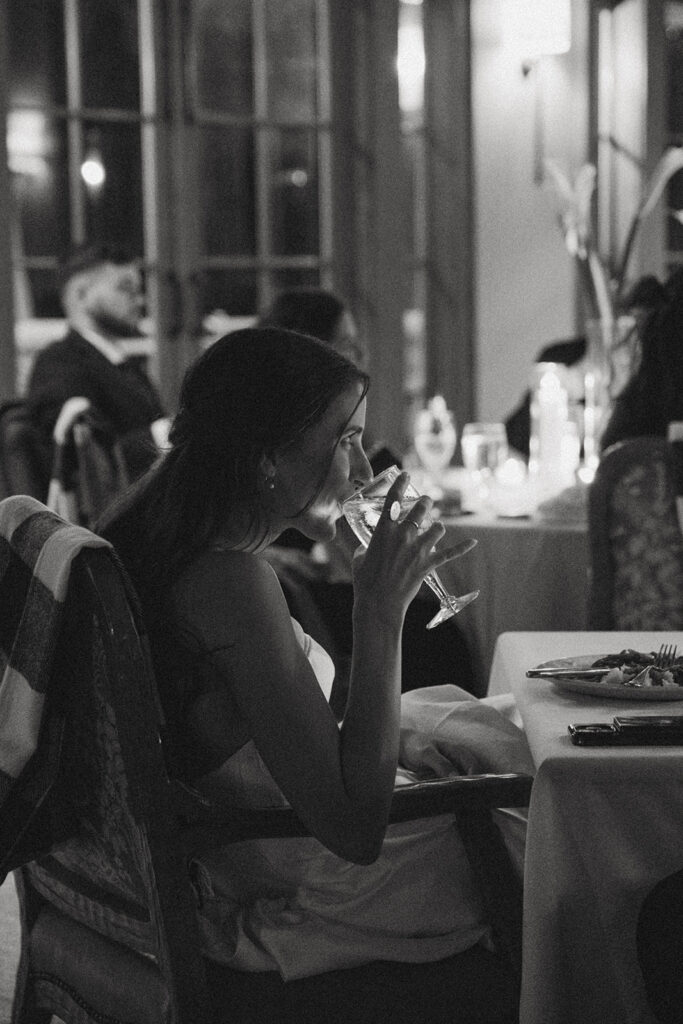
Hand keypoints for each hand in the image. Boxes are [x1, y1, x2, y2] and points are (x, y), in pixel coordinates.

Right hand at [351, 472, 475, 616]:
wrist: (378, 602)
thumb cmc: (365, 581)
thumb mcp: (359, 557)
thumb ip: (366, 547)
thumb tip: (367, 548)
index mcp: (384, 530)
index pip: (393, 500)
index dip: (400, 484)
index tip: (405, 474)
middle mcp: (403, 535)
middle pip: (421, 509)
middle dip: (425, 503)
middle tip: (425, 502)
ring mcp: (418, 549)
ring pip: (437, 528)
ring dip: (436, 528)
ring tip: (434, 530)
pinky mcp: (428, 565)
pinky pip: (449, 554)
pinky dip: (462, 548)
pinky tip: (473, 542)